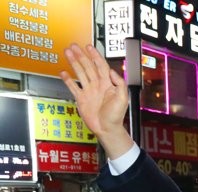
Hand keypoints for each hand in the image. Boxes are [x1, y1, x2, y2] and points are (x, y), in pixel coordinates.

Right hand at [59, 44, 132, 158]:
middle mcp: (97, 85)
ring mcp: (89, 91)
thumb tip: (112, 71)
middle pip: (88, 66)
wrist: (107, 129)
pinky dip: (68, 80)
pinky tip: (63, 72)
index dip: (95, 56)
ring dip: (74, 63)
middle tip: (74, 46)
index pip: (100, 66)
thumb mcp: (123, 98)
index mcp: (108, 84)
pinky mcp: (81, 99)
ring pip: (80, 73)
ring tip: (67, 53)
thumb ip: (119, 84)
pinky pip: (73, 87)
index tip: (89, 47)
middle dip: (81, 55)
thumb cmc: (116, 116)